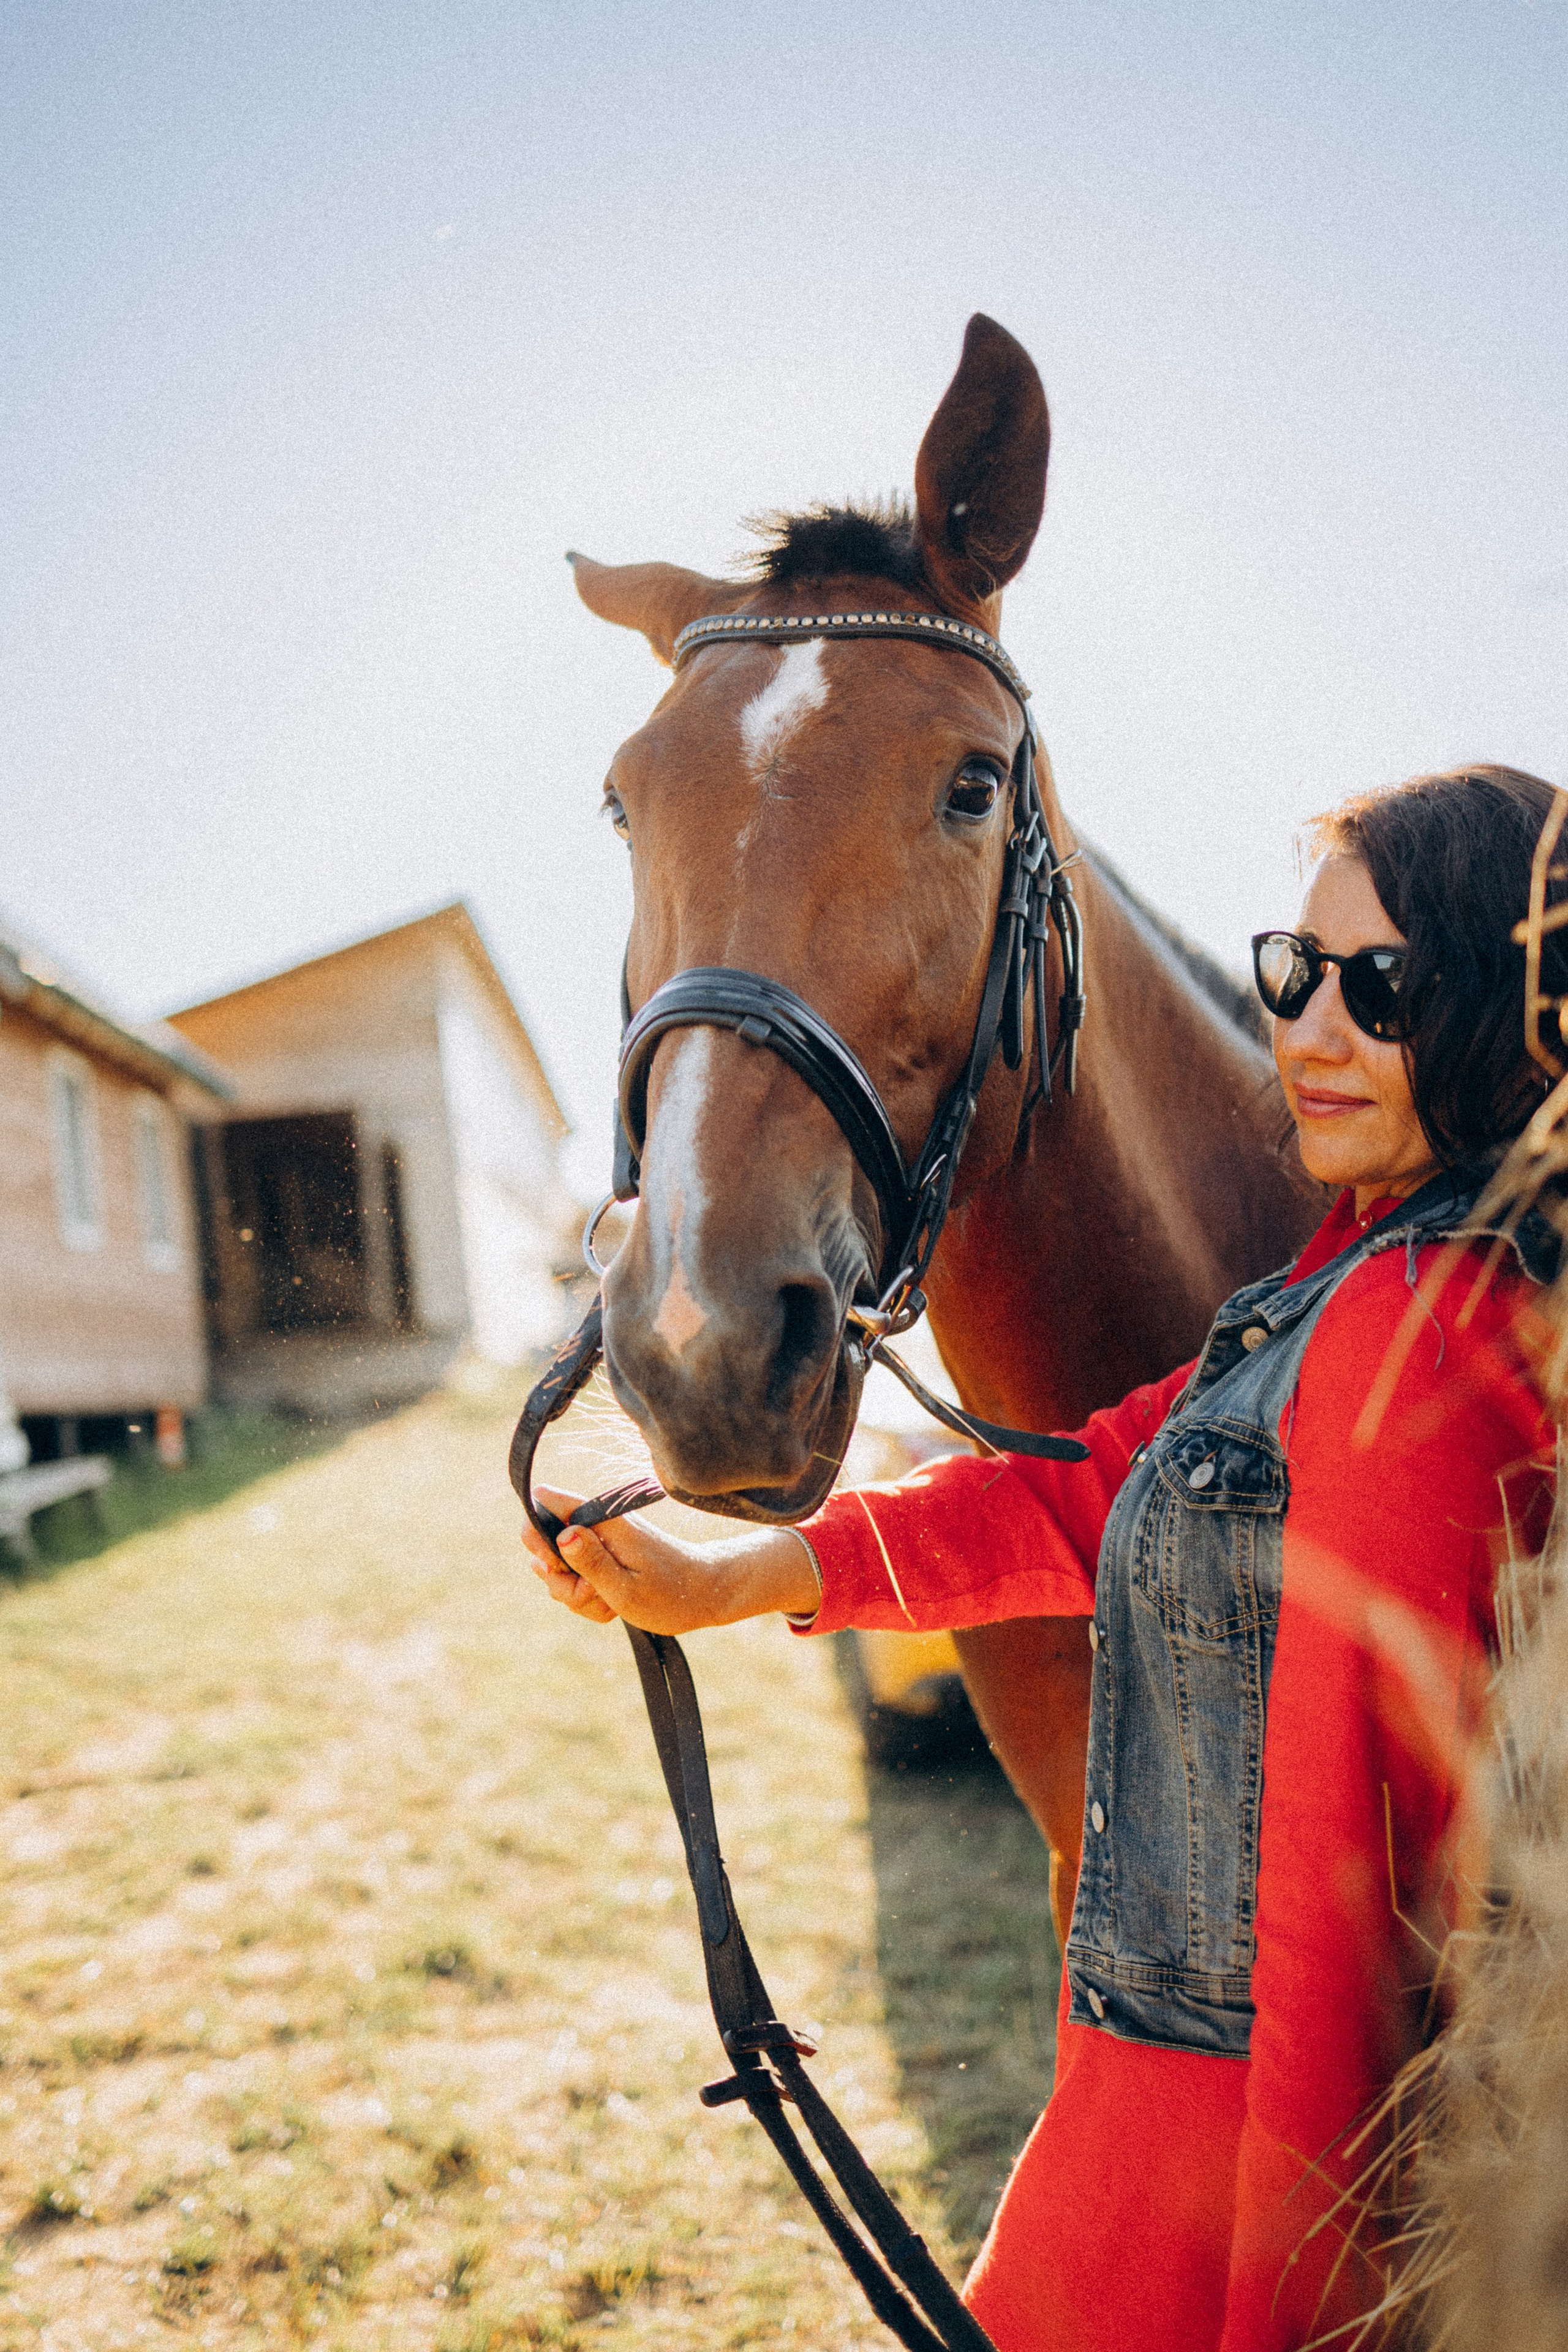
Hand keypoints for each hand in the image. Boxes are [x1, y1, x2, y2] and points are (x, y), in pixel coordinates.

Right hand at [520, 1485, 819, 1633]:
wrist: (703, 1595)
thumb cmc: (669, 1594)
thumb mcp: (625, 1588)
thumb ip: (591, 1561)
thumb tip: (563, 1534)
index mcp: (602, 1520)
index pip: (545, 1501)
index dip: (537, 1535)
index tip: (557, 1566)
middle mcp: (596, 1524)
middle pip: (545, 1544)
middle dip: (561, 1580)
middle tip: (594, 1593)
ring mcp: (598, 1541)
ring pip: (559, 1570)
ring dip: (578, 1595)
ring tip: (611, 1602)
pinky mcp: (602, 1557)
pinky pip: (576, 1580)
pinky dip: (589, 1598)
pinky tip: (613, 1604)